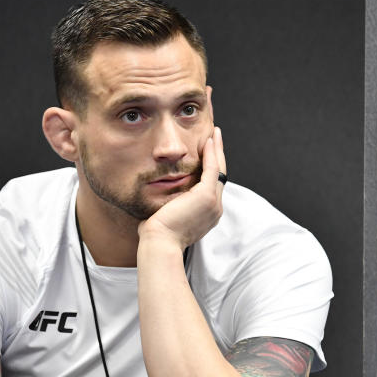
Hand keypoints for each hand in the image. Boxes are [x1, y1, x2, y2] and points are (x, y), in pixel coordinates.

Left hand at [138, 126, 227, 249]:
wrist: (159, 243)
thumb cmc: (156, 235)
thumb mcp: (166, 217)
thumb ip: (169, 206)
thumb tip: (159, 202)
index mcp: (207, 214)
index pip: (212, 185)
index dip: (211, 167)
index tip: (207, 153)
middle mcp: (215, 209)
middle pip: (220, 175)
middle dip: (218, 154)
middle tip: (216, 137)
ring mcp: (213, 203)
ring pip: (219, 169)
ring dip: (217, 149)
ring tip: (215, 133)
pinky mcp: (206, 196)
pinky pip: (212, 169)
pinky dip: (212, 153)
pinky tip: (209, 140)